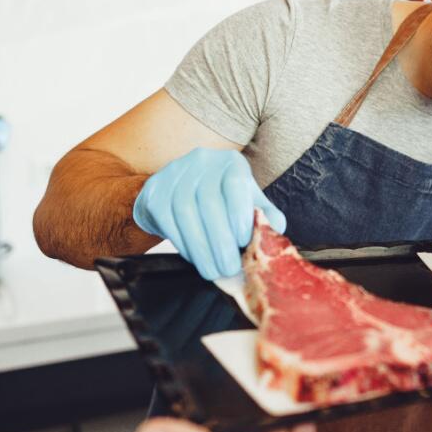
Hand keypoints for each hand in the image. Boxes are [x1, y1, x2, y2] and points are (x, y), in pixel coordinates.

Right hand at [133, 147, 286, 279]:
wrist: (177, 194)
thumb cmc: (221, 201)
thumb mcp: (247, 203)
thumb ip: (264, 216)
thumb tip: (276, 231)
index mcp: (230, 162)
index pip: (235, 183)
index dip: (239, 213)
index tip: (244, 241)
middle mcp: (202, 162)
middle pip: (209, 202)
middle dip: (220, 241)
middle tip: (229, 268)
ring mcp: (174, 174)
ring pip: (186, 213)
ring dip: (200, 247)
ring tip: (213, 270)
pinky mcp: (155, 191)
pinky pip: (167, 220)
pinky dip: (183, 243)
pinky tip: (194, 257)